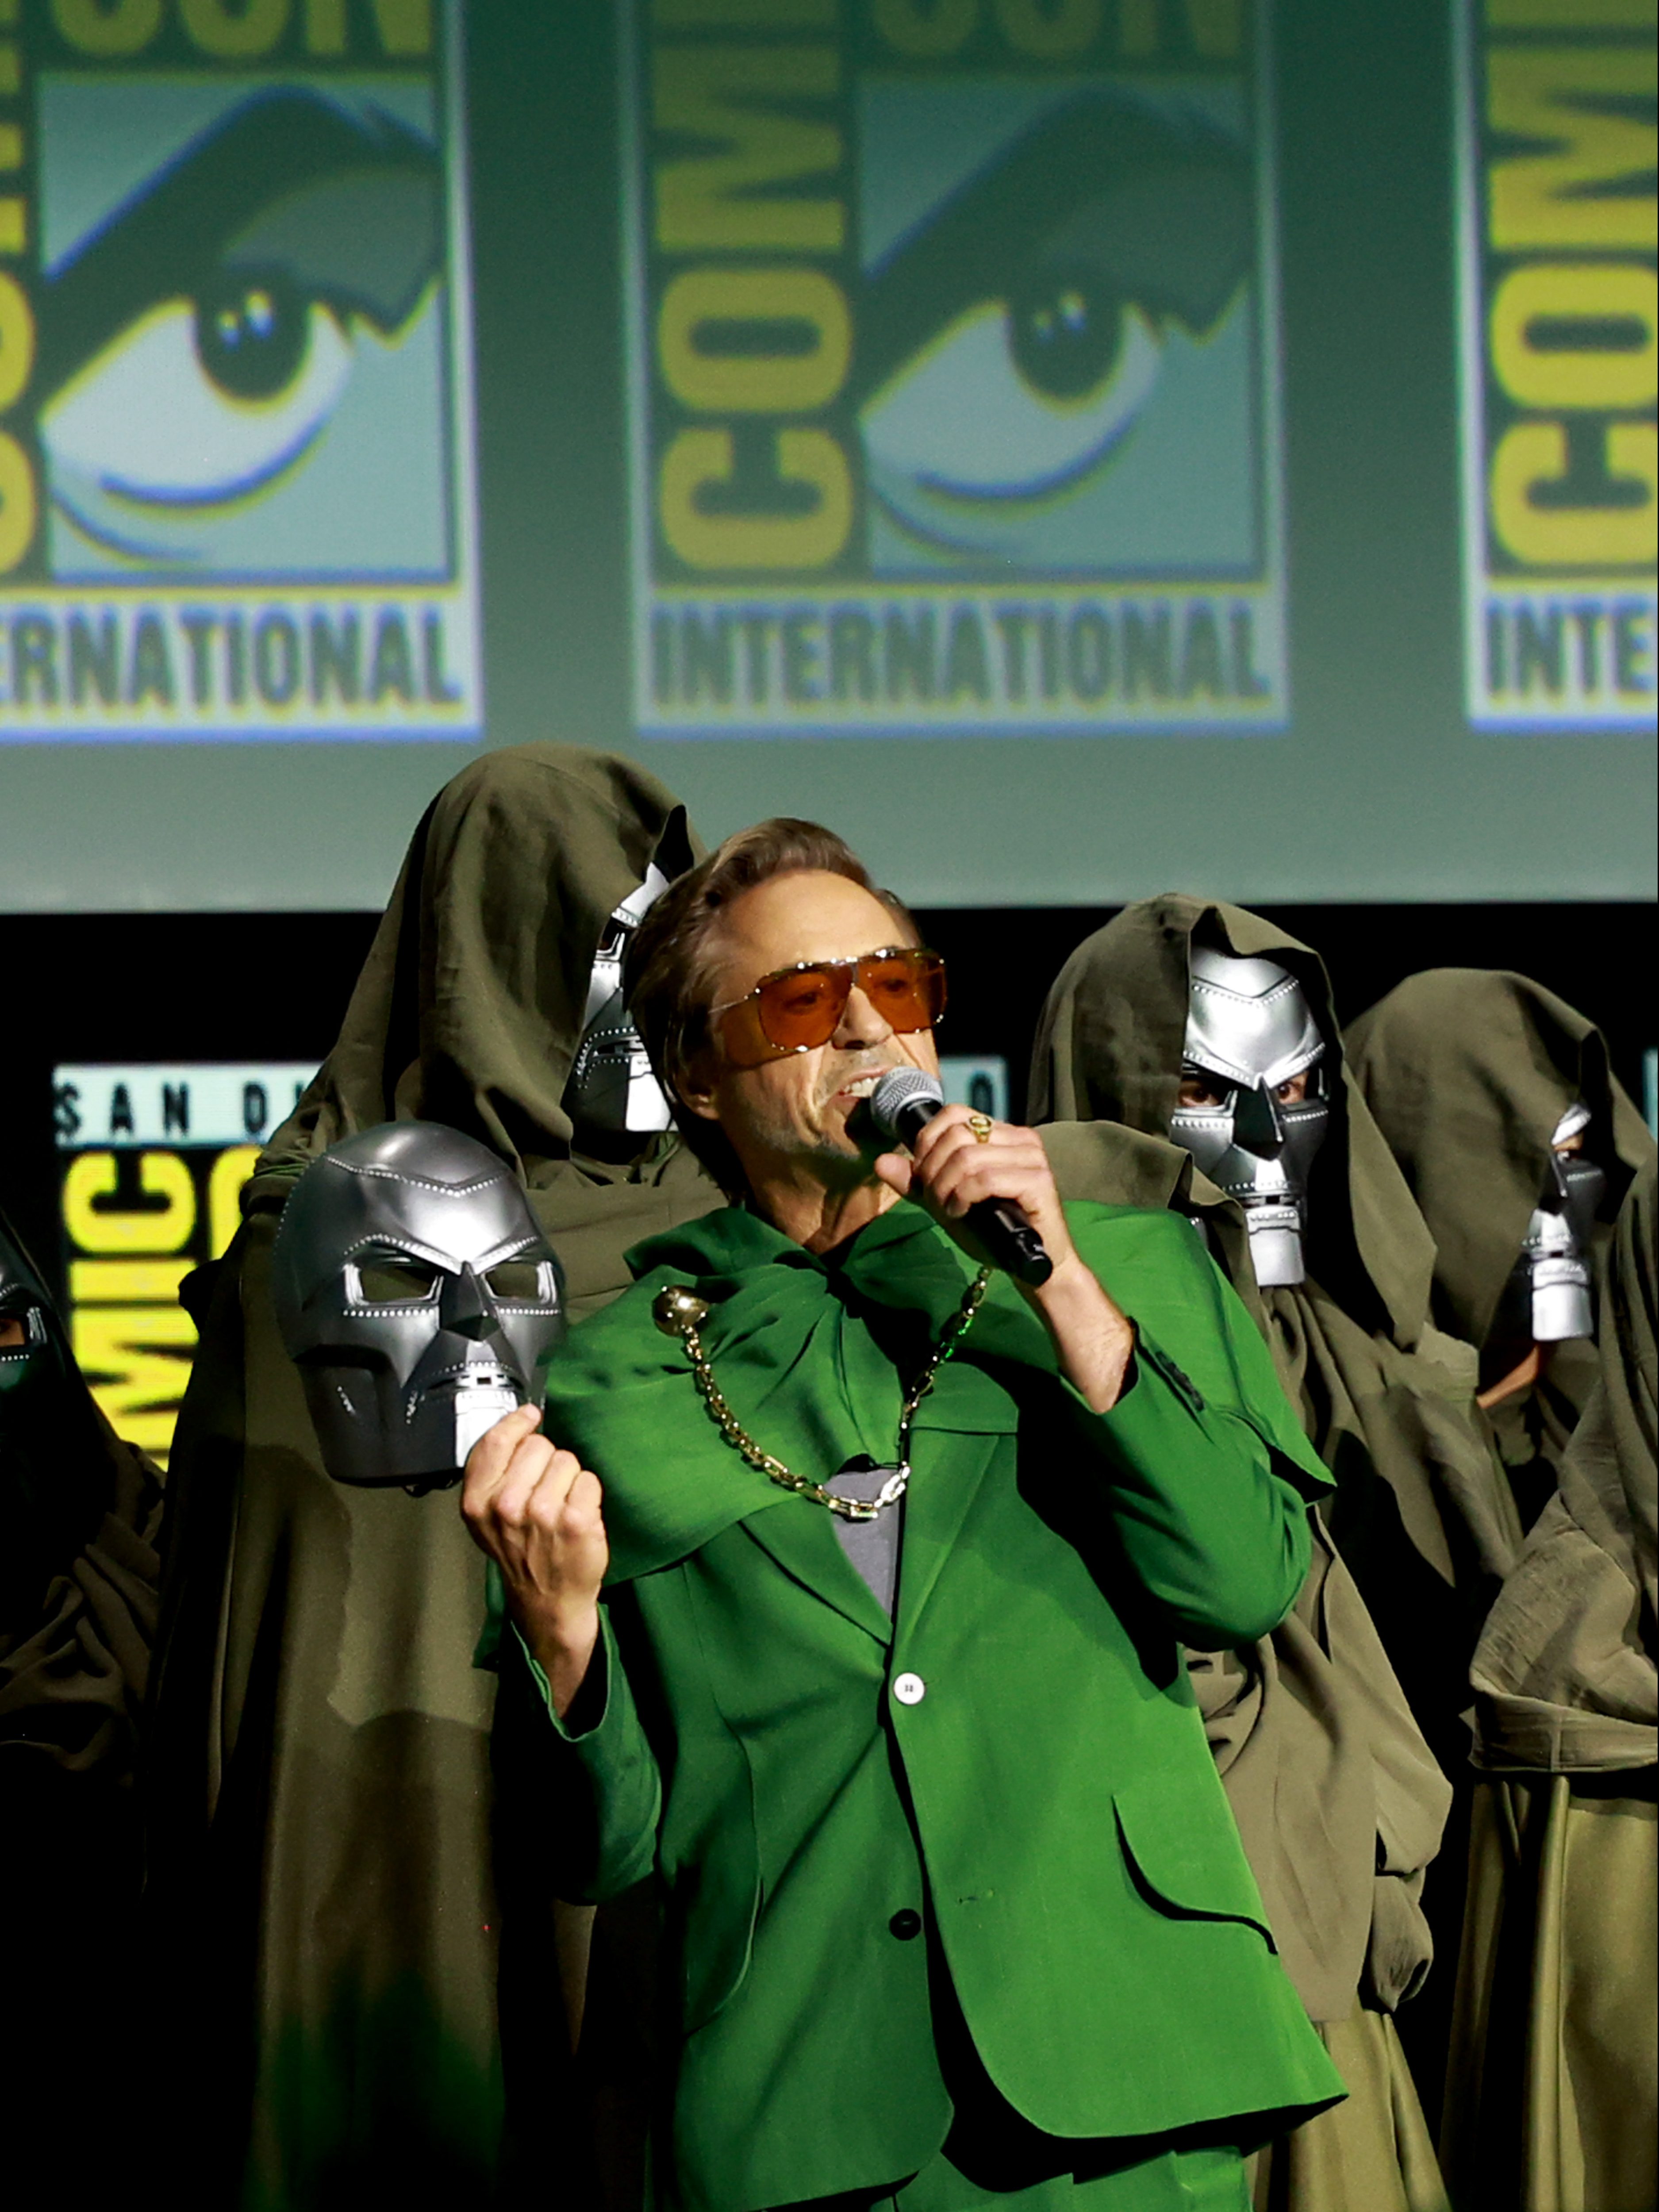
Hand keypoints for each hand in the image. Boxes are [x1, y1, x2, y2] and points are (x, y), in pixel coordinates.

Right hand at [460, 1403, 606, 1715]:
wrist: (547, 1602)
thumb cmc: (520, 1554)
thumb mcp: (487, 1517)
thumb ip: (493, 1471)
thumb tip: (521, 1422)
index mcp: (478, 1503)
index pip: (495, 1441)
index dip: (517, 1424)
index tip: (530, 1418)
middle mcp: (507, 1506)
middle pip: (538, 1445)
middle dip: (546, 1461)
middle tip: (543, 1493)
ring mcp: (542, 1514)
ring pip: (567, 1460)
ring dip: (568, 1479)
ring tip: (559, 1509)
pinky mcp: (577, 1521)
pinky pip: (589, 1480)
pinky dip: (588, 1495)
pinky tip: (577, 1517)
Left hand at [875, 1109, 1133, 1411]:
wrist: (1030, 1266)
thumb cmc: (993, 1232)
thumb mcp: (946, 1203)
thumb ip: (916, 1182)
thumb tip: (881, 1161)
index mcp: (1000, 1134)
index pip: (953, 1114)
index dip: (928, 1143)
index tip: (926, 1177)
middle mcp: (1020, 1138)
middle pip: (956, 1135)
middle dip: (933, 1170)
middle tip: (937, 1199)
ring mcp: (1031, 1157)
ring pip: (967, 1157)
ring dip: (946, 1187)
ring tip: (950, 1209)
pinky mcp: (1038, 1180)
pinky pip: (985, 1179)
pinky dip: (964, 1196)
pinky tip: (962, 1212)